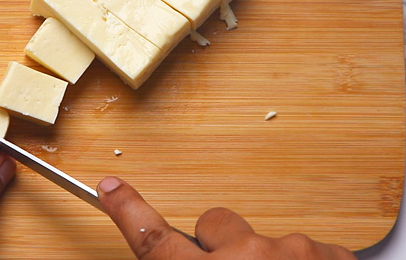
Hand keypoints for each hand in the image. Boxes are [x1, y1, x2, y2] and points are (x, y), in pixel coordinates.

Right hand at [97, 177, 355, 259]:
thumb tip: (180, 258)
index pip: (151, 237)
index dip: (127, 209)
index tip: (111, 187)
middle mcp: (243, 257)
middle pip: (214, 224)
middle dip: (220, 244)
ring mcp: (289, 252)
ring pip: (264, 238)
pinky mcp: (327, 255)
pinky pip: (306, 248)